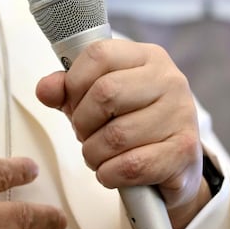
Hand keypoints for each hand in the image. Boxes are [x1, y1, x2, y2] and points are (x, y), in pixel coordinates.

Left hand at [34, 39, 209, 228]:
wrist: (174, 164)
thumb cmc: (130, 123)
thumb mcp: (95, 99)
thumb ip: (67, 90)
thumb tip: (45, 90)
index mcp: (147, 56)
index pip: (98, 54)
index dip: (74, 83)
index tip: (73, 103)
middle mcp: (169, 79)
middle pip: (105, 93)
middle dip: (83, 122)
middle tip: (85, 135)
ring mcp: (181, 114)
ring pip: (116, 135)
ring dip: (93, 153)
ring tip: (98, 155)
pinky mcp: (184, 150)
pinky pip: (132, 165)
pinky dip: (110, 173)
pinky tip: (112, 172)